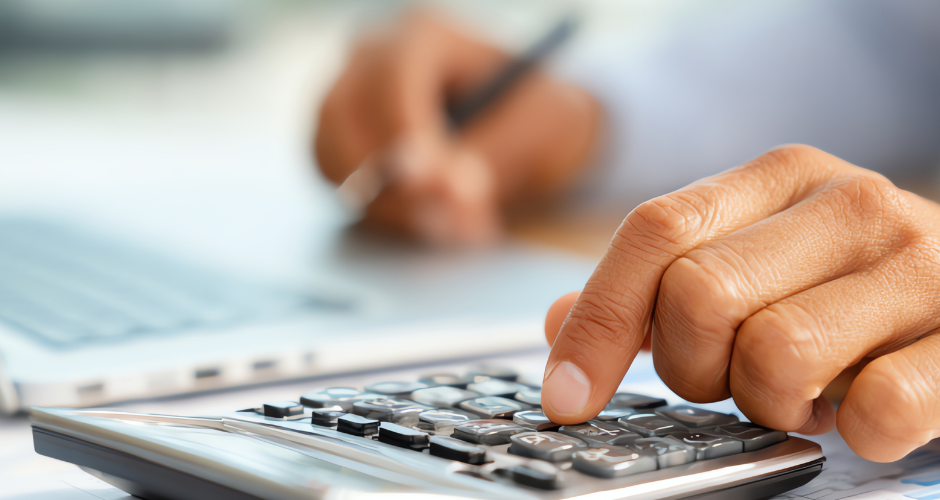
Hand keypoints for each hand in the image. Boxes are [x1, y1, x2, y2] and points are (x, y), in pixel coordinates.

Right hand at [314, 12, 599, 244]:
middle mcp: (372, 57)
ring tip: (456, 229)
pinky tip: (435, 223)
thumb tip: (443, 188)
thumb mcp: (543, 127)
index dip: (406, 132)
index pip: (393, 76)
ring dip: (390, 205)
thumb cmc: (543, 115)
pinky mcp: (340, 143)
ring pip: (332, 156)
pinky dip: (383, 213)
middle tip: (447, 223)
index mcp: (426, 33)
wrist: (532, 133)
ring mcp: (347, 98)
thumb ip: (491, 151)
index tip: (431, 183)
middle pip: (343, 113)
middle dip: (392, 179)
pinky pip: (337, 182)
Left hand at [541, 145, 939, 461]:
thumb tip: (559, 322)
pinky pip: (878, 409)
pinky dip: (853, 431)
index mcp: (778, 177)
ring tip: (801, 388)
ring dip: (769, 401)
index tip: (567, 395)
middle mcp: (847, 205)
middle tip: (731, 376)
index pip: (655, 232)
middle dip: (695, 366)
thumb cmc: (844, 283)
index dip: (599, 322)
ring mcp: (915, 266)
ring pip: (776, 353)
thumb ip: (655, 287)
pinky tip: (861, 408)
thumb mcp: (751, 259)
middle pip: (699, 295)